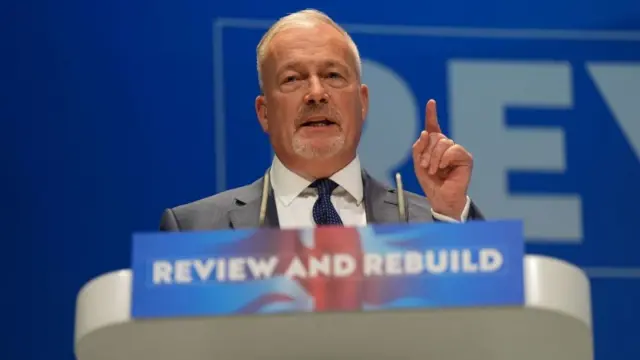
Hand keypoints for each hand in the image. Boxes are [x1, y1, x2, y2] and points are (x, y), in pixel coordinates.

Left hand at [412, 99, 472, 219]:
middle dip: (427, 152)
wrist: (441, 198)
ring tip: (433, 170)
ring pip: (443, 142)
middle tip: (425, 167)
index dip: (431, 115)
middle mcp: (446, 146)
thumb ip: (418, 148)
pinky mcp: (465, 158)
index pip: (433, 127)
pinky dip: (445, 158)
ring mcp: (456, 151)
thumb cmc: (430, 182)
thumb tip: (425, 133)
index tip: (431, 102)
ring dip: (434, 158)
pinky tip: (444, 167)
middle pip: (435, 136)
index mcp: (434, 146)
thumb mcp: (418, 164)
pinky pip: (453, 149)